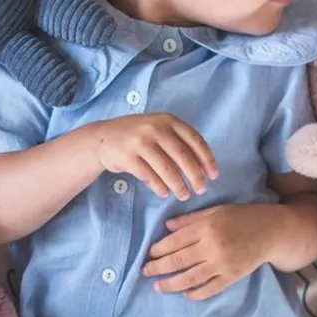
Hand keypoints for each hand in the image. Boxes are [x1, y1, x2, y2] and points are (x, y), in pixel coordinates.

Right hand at [92, 114, 217, 200]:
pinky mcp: (127, 156)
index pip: (195, 140)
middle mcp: (155, 128)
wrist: (102, 138)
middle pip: (183, 156)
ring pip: (167, 168)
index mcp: (168, 120)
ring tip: (184, 195)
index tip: (214, 175)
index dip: (207, 159)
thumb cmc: (137, 136)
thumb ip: (179, 141)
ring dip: (178, 185)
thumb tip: (203, 166)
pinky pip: (149, 175)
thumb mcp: (159, 129)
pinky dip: (159, 186)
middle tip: (201, 190)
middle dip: (195, 176)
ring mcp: (140, 142)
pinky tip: (165, 193)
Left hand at [142, 204, 278, 299]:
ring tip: (158, 287)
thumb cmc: (240, 218)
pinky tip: (185, 294)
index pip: (175, 241)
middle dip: (158, 267)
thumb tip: (166, 226)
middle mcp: (212, 246)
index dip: (159, 249)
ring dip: (171, 284)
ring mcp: (222, 264)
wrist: (270, 231)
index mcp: (206, 227)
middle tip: (145, 272)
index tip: (148, 254)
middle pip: (179, 261)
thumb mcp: (214, 211)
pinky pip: (211, 288)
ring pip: (191, 278)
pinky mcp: (232, 276)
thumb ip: (190, 220)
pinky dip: (197, 293)